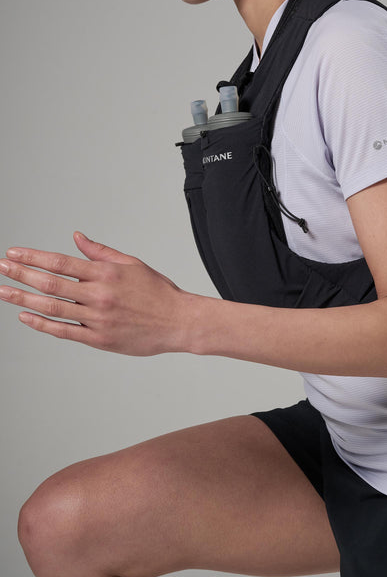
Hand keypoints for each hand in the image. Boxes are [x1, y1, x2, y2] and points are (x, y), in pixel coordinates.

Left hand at [0, 232, 189, 355]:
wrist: (178, 321)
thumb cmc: (158, 292)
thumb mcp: (132, 264)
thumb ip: (101, 252)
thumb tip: (77, 237)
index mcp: (106, 273)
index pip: (60, 262)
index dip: (33, 257)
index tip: (13, 253)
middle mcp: (99, 295)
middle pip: (50, 283)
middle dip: (21, 274)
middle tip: (0, 267)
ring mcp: (98, 318)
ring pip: (52, 307)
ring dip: (23, 298)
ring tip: (3, 291)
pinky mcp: (99, 339)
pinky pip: (64, 332)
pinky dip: (42, 324)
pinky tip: (26, 316)